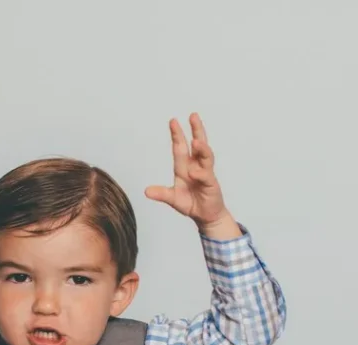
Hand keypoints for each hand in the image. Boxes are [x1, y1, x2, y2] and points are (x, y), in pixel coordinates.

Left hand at [145, 114, 238, 237]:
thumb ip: (161, 194)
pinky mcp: (211, 184)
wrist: (206, 216)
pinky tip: (195, 173)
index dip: (177, 135)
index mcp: (184, 168)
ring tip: (196, 141)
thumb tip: (146, 191)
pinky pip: (206, 176)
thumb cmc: (191, 203)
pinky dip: (201, 173)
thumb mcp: (173, 198)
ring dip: (201, 149)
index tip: (173, 121)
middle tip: (193, 116)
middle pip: (197, 145)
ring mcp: (205, 174)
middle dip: (195, 130)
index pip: (180, 147)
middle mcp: (196, 167)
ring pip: (205, 156)